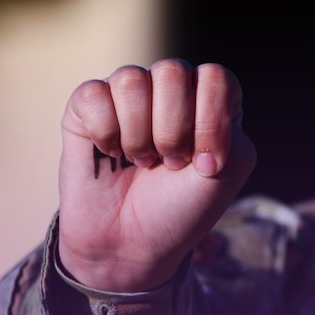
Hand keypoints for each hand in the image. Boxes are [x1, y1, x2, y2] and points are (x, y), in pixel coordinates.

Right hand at [57, 60, 256, 291]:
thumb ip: (227, 127)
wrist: (133, 243)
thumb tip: (189, 105)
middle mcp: (170, 89)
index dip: (211, 123)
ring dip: (139, 135)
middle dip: (173, 131)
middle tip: (170, 163)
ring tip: (142, 161)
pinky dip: (105, 133)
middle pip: (173, 71)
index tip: (206, 165)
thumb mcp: (227, 172)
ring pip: (131, 79)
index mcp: (210, 99)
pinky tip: (110, 154)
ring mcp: (127, 94)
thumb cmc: (182, 206)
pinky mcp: (87, 106)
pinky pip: (93, 95)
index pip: (216, 77)